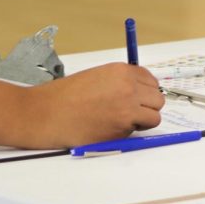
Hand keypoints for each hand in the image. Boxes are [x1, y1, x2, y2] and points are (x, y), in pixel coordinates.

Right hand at [24, 63, 165, 147]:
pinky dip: (128, 132)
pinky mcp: (122, 129)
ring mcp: (127, 109)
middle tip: (130, 111)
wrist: (46, 113)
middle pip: (157, 99)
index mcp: (121, 71)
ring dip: (142, 121)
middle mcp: (128, 87)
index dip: (145, 90)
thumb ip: (119, 82)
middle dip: (147, 106)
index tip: (139, 97)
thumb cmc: (64, 95)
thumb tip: (139, 92)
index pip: (150, 80)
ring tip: (121, 121)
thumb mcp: (95, 77)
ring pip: (154, 117)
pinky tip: (108, 128)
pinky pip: (137, 131)